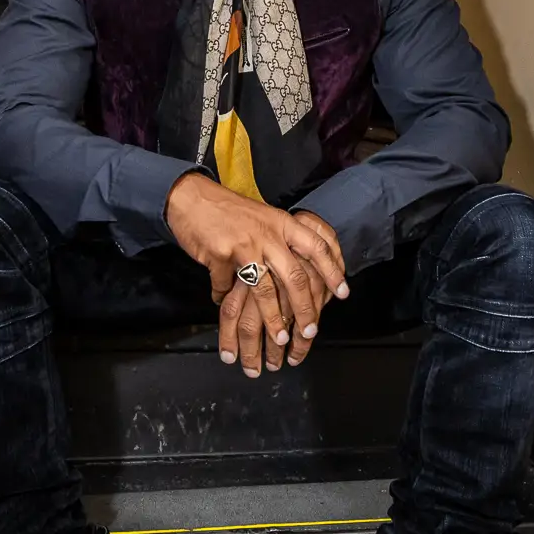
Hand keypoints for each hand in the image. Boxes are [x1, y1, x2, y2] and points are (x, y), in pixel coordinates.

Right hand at [217, 209, 346, 372]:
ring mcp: (244, 244)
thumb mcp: (264, 217)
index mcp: (282, 222)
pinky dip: (223, 298)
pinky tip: (221, 302)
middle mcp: (268, 233)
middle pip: (295, 276)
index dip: (333, 271)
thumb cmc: (227, 209)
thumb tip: (301, 267)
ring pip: (264, 290)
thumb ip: (281, 240)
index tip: (343, 293)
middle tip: (311, 330)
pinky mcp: (221, 254)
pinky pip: (226, 286)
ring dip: (273, 318)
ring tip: (279, 338)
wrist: (189, 196)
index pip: (317, 247)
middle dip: (306, 308)